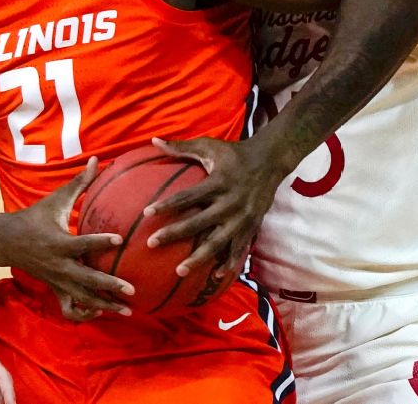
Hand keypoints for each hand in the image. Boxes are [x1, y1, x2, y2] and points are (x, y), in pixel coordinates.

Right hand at [0, 159, 134, 320]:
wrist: (7, 241)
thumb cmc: (35, 218)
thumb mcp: (55, 200)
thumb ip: (79, 183)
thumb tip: (96, 160)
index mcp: (59, 242)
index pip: (82, 243)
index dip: (101, 241)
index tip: (120, 239)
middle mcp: (59, 265)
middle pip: (86, 280)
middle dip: (109, 285)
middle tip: (132, 288)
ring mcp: (57, 281)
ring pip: (82, 299)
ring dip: (105, 306)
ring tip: (127, 310)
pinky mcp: (55, 289)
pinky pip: (69, 310)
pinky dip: (84, 314)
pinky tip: (101, 311)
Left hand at [143, 137, 283, 280]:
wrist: (271, 161)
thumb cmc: (234, 153)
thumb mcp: (209, 146)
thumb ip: (181, 146)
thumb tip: (154, 140)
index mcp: (218, 183)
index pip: (187, 197)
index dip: (166, 205)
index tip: (146, 213)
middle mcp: (230, 203)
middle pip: (198, 223)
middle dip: (174, 234)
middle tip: (151, 244)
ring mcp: (242, 218)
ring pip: (218, 243)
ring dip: (199, 259)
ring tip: (179, 271)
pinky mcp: (252, 227)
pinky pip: (239, 249)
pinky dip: (229, 263)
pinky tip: (216, 277)